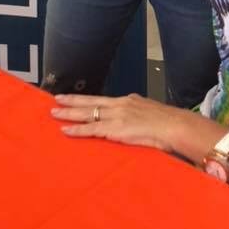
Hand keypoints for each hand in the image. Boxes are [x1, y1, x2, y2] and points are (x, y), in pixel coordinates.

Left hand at [51, 93, 187, 150]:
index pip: (103, 99)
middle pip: (91, 101)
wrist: (174, 125)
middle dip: (73, 100)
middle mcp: (119, 105)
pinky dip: (77, 130)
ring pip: (87, 113)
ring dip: (69, 113)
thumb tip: (135, 112)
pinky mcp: (115, 129)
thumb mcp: (151, 111)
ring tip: (54, 112)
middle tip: (57, 98)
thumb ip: (140, 112)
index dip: (88, 99)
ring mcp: (116, 116)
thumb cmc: (168, 123)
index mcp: (128, 101)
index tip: (76, 98)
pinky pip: (91, 129)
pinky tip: (65, 130)